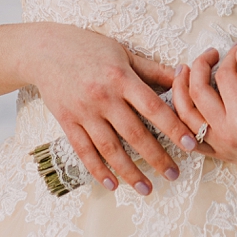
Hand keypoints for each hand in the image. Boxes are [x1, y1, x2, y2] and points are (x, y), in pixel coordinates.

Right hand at [27, 23, 197, 194]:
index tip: (191, 145)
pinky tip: (112, 185)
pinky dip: (98, 170)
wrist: (45, 49)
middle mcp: (103, 97)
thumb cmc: (90, 48)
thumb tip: (184, 75)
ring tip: (147, 189)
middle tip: (174, 175)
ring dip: (130, 172)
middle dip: (157, 158)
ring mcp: (83, 112)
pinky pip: (84, 151)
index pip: (153, 108)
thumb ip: (153, 69)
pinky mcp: (67, 122)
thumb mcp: (124, 53)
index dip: (174, 128)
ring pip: (110, 149)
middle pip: (135, 134)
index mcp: (121, 78)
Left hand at [171, 45, 236, 185]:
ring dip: (180, 89)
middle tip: (211, 53)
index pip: (225, 77)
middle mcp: (227, 134)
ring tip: (186, 70)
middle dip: (200, 66)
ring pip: (185, 115)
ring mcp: (221, 146)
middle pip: (197, 92)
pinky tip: (183, 102)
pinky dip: (181, 119)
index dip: (229, 57)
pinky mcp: (220, 154)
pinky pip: (189, 138)